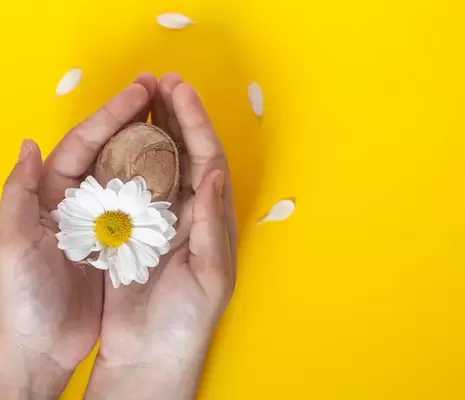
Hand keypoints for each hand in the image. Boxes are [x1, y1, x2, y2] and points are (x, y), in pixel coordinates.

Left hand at [0, 75, 154, 398]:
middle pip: (110, 148)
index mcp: (50, 194)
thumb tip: (30, 145)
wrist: (43, 348)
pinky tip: (179, 168)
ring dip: (152, 143)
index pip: (84, 143)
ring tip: (177, 117)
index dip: (112, 115)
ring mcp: (102, 218)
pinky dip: (160, 182)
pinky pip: (144, 204)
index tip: (141, 92)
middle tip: (165, 91)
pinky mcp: (120, 240)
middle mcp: (77, 199)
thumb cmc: (24, 298)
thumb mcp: (10, 246)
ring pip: (131, 171)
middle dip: (136, 117)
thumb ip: (16, 195)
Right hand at [85, 74, 236, 398]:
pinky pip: (129, 185)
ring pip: (157, 162)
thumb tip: (212, 174)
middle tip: (160, 82)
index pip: (207, 159)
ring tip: (141, 97)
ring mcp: (159, 217)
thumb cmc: (188, 319)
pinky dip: (125, 158)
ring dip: (151, 129)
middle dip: (175, 116)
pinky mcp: (132, 228)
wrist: (151, 352)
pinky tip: (117, 136)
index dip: (196, 123)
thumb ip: (211, 224)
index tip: (182, 91)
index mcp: (212, 217)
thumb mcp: (211, 274)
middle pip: (184, 152)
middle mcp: (189, 211)